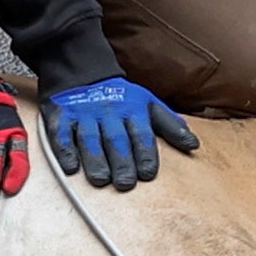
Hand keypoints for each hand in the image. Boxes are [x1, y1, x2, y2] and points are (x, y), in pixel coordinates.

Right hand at [42, 73, 200, 189]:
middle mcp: (109, 113)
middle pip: (116, 139)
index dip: (146, 154)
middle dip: (122, 161)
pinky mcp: (61, 117)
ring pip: (90, 139)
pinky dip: (65, 150)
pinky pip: (61, 135)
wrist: (81, 72)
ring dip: (95, 160)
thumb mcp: (149, 105)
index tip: (148, 174)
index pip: (142, 134)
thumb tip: (195, 146)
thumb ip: (171, 126)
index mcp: (133, 110)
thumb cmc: (121, 97)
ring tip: (101, 180)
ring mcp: (84, 115)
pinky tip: (70, 168)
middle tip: (125, 183)